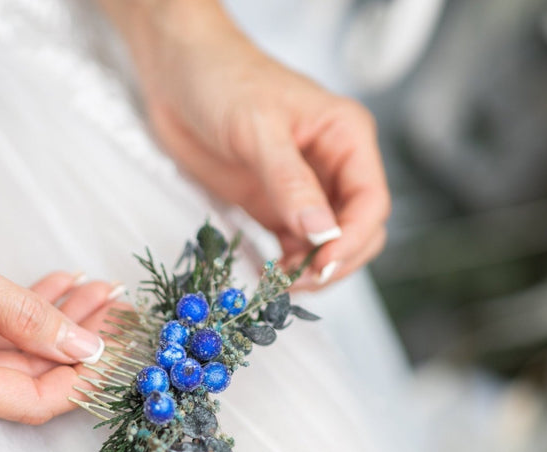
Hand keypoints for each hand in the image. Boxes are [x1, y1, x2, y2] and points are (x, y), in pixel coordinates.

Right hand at [0, 196, 112, 422]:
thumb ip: (26, 316)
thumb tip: (83, 348)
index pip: (29, 401)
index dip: (81, 381)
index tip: (119, 350)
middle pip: (23, 378)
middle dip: (75, 341)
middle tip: (117, 306)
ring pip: (7, 357)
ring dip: (50, 324)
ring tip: (94, 290)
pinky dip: (17, 317)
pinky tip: (55, 288)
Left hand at [120, 5, 389, 289]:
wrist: (176, 72)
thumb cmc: (221, 79)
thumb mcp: (257, 129)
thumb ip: (290, 183)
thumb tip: (322, 233)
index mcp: (346, 137)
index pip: (370, 201)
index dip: (353, 239)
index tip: (322, 265)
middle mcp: (332, 165)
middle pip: (358, 230)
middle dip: (335, 262)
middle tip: (297, 282)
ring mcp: (303, 189)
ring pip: (328, 245)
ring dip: (310, 270)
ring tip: (278, 283)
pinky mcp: (273, 205)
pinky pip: (293, 247)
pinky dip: (286, 266)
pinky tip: (267, 274)